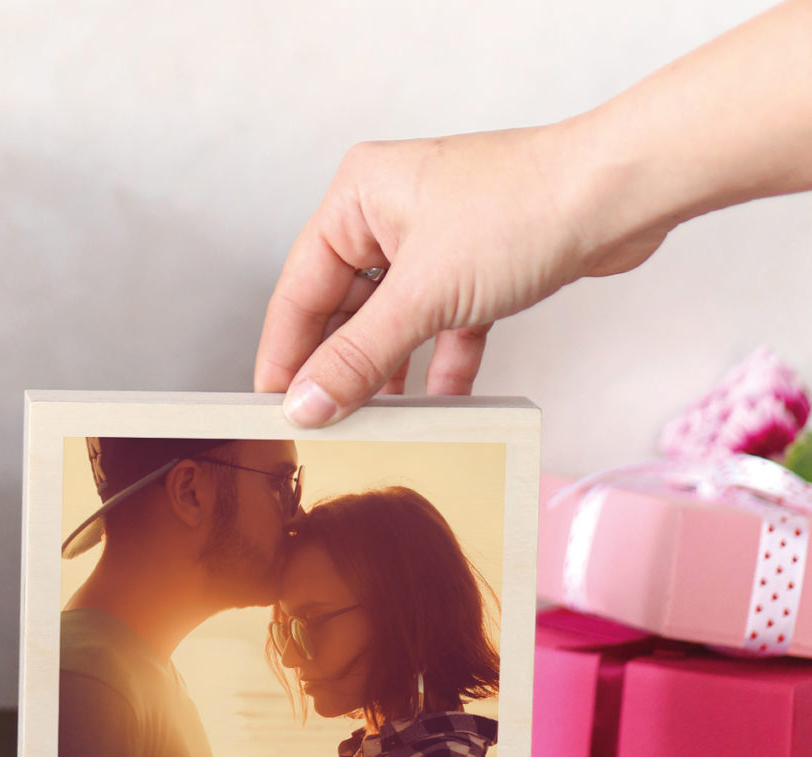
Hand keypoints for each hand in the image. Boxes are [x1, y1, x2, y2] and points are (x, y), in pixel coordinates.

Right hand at [254, 125, 668, 426]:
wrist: (622, 194)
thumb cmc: (524, 209)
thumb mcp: (424, 294)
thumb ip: (359, 355)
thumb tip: (306, 404)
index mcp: (357, 198)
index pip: (299, 289)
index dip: (285, 354)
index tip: (273, 407)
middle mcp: (389, 215)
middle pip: (344, 309)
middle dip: (339, 367)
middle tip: (323, 424)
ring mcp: (435, 242)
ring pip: (393, 322)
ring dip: (387, 372)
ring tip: (372, 422)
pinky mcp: (475, 269)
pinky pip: (442, 327)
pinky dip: (441, 365)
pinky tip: (438, 405)